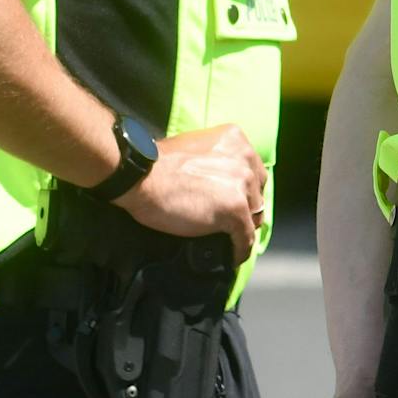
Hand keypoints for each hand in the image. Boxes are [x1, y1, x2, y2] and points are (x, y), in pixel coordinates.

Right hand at [116, 123, 265, 262]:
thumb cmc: (157, 163)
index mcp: (236, 140)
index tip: (237, 202)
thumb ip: (215, 160)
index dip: (245, 190)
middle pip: (256, 193)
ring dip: (242, 229)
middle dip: (246, 208)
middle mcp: (246, 158)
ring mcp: (243, 184)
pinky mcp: (236, 209)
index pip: (252, 172)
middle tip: (231, 222)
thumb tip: (218, 181)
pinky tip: (232, 256)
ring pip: (254, 216)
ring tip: (230, 240)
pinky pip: (245, 237)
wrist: (140, 176)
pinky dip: (240, 250)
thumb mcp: (196, 149)